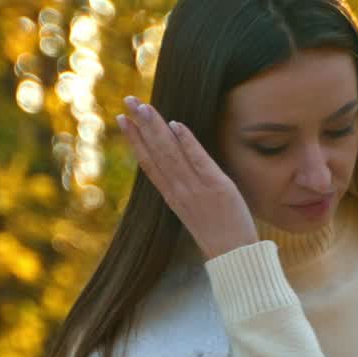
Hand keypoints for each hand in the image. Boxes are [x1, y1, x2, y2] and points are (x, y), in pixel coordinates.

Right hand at [116, 96, 258, 261]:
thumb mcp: (191, 212)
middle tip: (128, 100)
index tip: (123, 120)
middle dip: (142, 125)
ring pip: (172, 153)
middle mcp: (180, 190)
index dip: (135, 140)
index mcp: (172, 196)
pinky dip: (187, 142)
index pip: (148, 163)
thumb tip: (178, 164)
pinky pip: (199, 160)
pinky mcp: (218, 186)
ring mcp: (197, 188)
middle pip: (156, 152)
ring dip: (158, 127)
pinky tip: (176, 124)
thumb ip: (182, 189)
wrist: (234, 256)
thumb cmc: (218, 235)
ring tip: (144, 107)